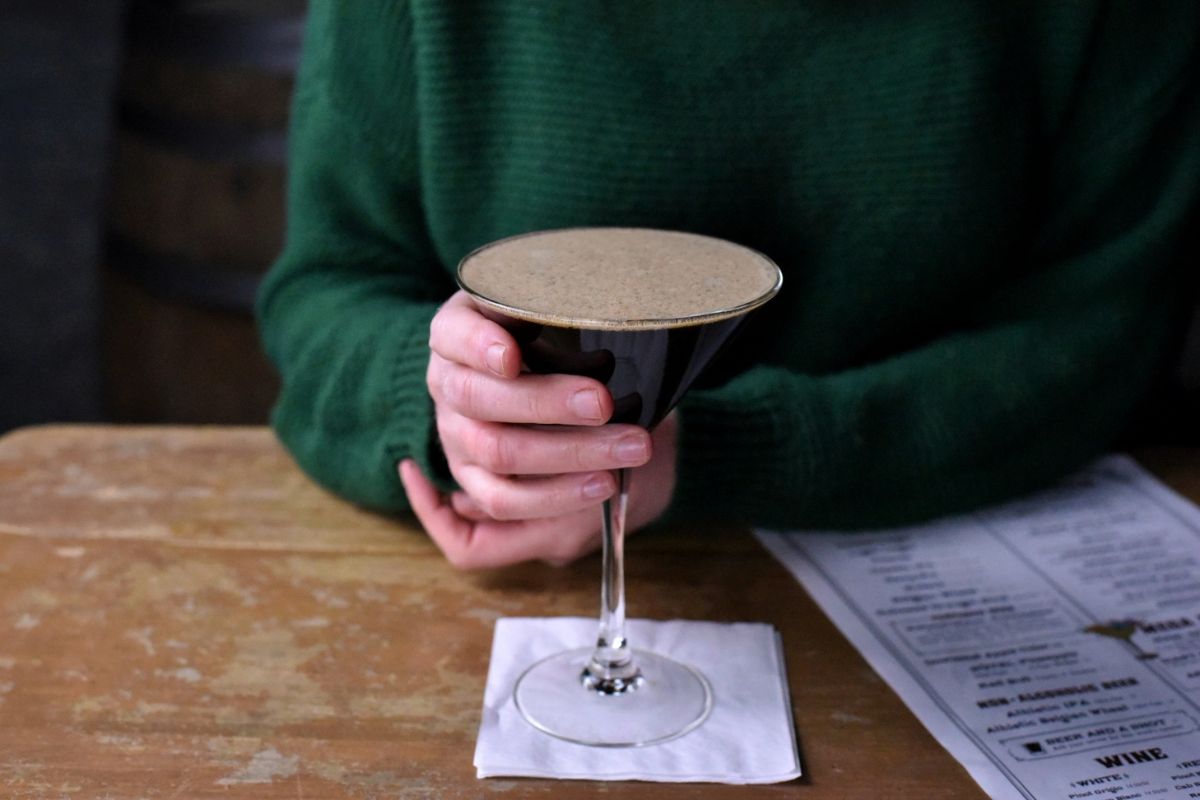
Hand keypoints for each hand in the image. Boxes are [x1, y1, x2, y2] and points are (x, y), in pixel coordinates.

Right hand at [399, 290, 676, 568]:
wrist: (542, 378)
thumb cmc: (545, 329)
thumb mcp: (543, 302)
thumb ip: (550, 301)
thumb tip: (593, 304)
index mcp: (454, 332)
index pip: (452, 335)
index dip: (478, 346)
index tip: (513, 355)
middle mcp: (447, 384)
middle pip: (479, 399)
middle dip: (545, 402)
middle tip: (603, 402)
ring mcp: (457, 436)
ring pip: (499, 452)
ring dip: (570, 453)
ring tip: (631, 447)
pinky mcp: (474, 480)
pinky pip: (505, 501)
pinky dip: (557, 495)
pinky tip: (605, 483)